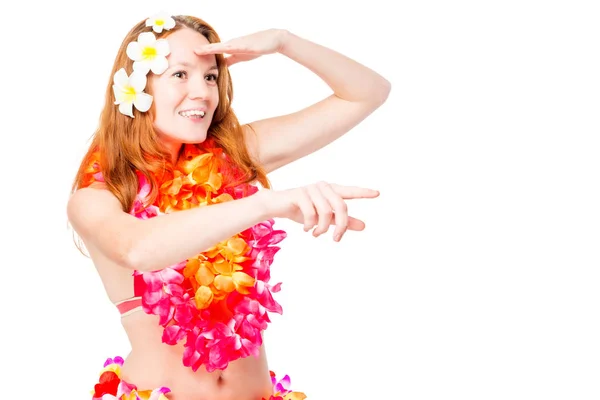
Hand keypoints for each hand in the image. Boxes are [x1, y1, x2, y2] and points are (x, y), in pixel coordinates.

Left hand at [193, 29, 288, 66]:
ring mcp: (239, 43)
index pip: (215, 50)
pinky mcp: (247, 45)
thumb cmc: (257, 46)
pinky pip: (235, 48)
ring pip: (222, 46)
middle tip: (190, 51)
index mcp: (230, 47)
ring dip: (211, 48)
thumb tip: (221, 66)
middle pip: (215, 47)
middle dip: (203, 49)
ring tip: (199, 50)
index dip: (204, 51)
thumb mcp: (241, 56)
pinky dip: (227, 49)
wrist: (273, 39)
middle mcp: (232, 43)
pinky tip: (220, 49)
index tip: (192, 54)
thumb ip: (231, 60)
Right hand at [262, 181, 379, 241]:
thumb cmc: (300, 210)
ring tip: (315, 233)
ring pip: (326, 212)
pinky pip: (311, 213)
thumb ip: (343, 221)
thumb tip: (364, 226)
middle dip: (341, 226)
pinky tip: (305, 229)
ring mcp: (311, 188)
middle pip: (341, 206)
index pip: (350, 191)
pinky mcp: (299, 193)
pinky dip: (309, 225)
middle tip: (336, 239)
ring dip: (322, 228)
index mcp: (330, 191)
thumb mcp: (324, 218)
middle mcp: (323, 187)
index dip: (363, 192)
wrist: (275, 206)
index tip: (377, 193)